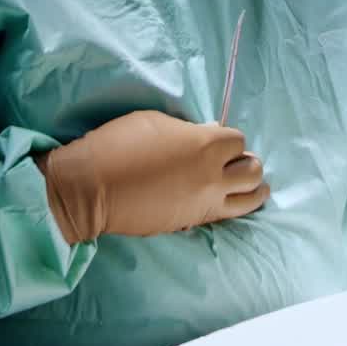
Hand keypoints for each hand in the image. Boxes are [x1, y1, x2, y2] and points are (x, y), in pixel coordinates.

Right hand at [39, 110, 268, 243]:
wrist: (93, 188)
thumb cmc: (120, 144)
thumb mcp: (156, 123)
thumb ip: (189, 130)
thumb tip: (208, 134)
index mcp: (206, 145)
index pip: (238, 141)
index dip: (228, 139)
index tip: (217, 140)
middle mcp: (214, 176)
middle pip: (253, 170)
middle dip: (248, 163)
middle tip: (237, 162)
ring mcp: (205, 203)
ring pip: (250, 199)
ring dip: (253, 189)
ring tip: (252, 186)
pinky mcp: (192, 222)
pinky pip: (227, 216)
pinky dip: (234, 207)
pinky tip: (231, 202)